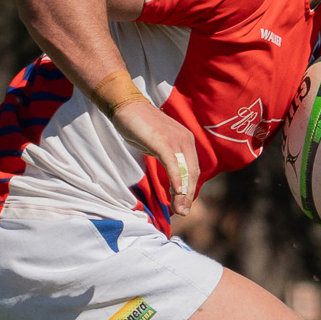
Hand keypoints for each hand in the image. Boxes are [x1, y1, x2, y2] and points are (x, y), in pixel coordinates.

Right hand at [111, 98, 198, 215]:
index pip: (193, 171)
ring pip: (184, 171)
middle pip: (192, 173)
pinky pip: (172, 163)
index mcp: (187, 142)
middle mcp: (186, 140)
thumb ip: (167, 160)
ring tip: (179, 208)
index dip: (190, 190)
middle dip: (188, 196)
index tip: (183, 205)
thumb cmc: (141, 127)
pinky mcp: (163, 141)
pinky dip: (175, 179)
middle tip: (182, 212)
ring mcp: (175, 140)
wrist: (128, 107)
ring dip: (182, 193)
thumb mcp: (158, 146)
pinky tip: (175, 192)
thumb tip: (171, 179)